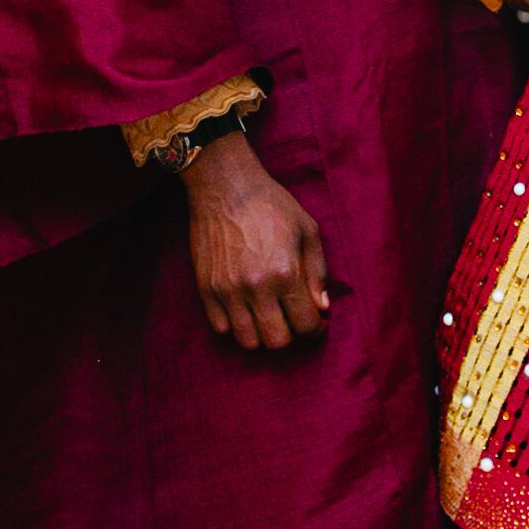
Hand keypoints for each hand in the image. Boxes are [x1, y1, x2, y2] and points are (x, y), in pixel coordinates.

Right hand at [183, 130, 328, 349]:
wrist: (225, 186)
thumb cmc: (272, 204)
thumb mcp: (308, 229)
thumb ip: (318, 271)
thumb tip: (322, 306)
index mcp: (286, 273)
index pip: (305, 325)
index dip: (315, 329)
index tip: (316, 323)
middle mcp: (256, 287)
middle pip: (276, 341)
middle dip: (290, 335)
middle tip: (292, 320)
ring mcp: (227, 290)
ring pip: (247, 341)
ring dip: (262, 334)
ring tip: (268, 317)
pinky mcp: (206, 288)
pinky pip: (221, 327)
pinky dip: (235, 326)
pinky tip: (244, 309)